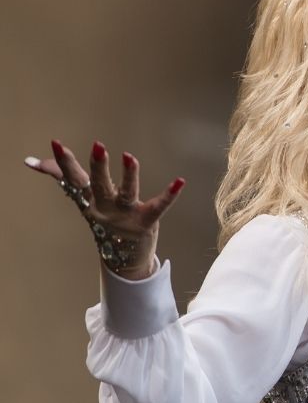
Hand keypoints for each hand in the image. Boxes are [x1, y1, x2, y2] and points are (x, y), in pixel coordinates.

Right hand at [25, 140, 184, 280]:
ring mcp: (126, 216)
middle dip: (99, 166)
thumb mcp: (84, 200)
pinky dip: (170, 195)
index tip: (57, 144)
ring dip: (129, 175)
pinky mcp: (146, 222)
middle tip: (98, 146)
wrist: (123, 258)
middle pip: (100, 185)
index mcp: (90, 200)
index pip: (75, 179)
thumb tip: (33, 161)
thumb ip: (64, 177)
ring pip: (127, 193)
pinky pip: (159, 207)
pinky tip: (180, 181)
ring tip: (130, 157)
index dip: (65, 162)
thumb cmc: (106, 220)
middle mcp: (105, 207)